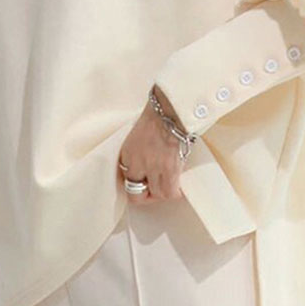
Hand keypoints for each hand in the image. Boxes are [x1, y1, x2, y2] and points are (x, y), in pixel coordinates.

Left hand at [118, 86, 186, 203]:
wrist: (171, 110)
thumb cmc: (158, 115)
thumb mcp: (138, 133)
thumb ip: (137, 151)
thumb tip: (145, 163)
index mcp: (127, 153)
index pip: (126, 179)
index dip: (135, 185)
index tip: (142, 183)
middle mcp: (138, 164)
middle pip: (136, 194)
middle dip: (145, 196)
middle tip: (153, 191)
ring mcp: (154, 168)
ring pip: (156, 194)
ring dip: (161, 194)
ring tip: (166, 188)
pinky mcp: (170, 169)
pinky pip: (171, 191)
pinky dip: (174, 192)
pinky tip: (178, 187)